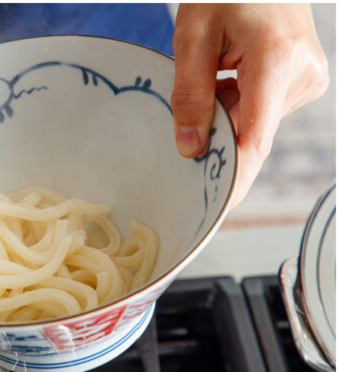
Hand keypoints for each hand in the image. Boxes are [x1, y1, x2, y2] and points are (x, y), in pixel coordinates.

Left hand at [171, 4, 327, 206]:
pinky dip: (238, 101)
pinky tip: (229, 73)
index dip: (236, 176)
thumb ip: (190, 94)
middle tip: (190, 106)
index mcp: (277, 59)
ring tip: (216, 68)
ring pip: (255, 121)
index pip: (256, 137)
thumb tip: (190, 147)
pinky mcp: (305, 79)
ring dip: (225, 111)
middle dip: (217, 130)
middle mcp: (303, 74)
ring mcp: (309, 77)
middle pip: (251, 130)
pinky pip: (263, 107)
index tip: (218, 207)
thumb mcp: (193, 37)